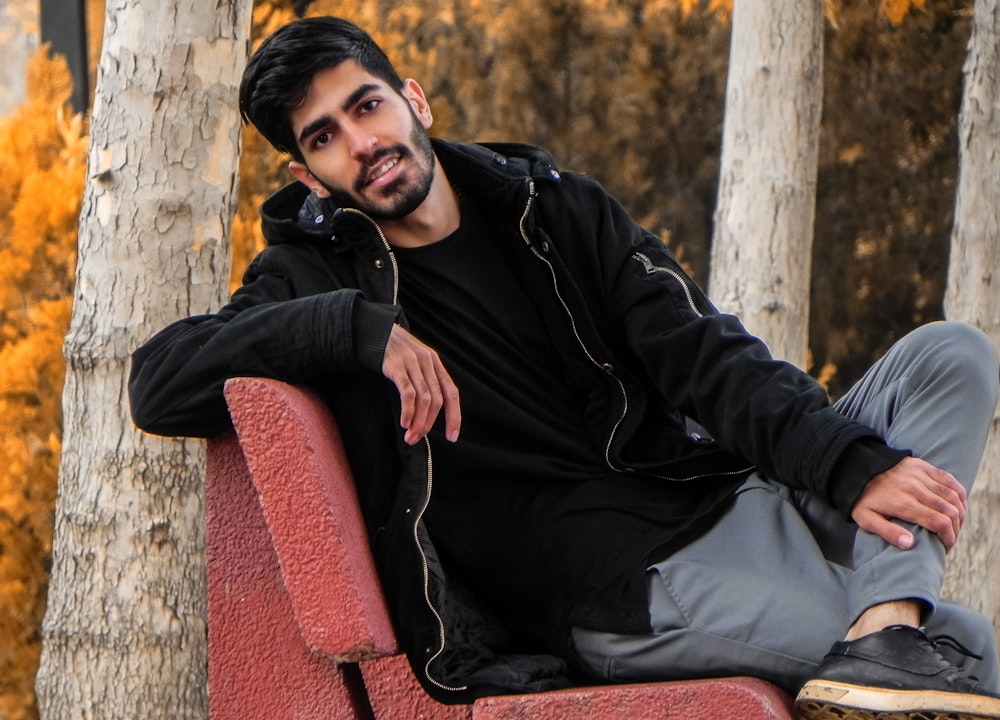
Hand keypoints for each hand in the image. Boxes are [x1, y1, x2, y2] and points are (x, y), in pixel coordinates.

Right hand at [381, 324, 460, 444]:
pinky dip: (408, 410)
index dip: (454, 416)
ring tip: (410, 436)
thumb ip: (425, 381)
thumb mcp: (416, 362)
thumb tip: (428, 414)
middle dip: (428, 423)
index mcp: (435, 363)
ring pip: (424, 399)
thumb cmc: (395, 353)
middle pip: (436, 400)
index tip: (452, 437)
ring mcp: (412, 363)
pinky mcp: (396, 366)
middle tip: (417, 439)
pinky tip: (404, 422)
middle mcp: (427, 362)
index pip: (451, 393)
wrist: (373, 332)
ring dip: (418, 422)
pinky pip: (407, 392)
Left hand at [851, 456, 966, 551]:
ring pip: (953, 496)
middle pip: (949, 511)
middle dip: (956, 529)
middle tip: (950, 538)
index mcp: (903, 503)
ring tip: (956, 526)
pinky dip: (959, 494)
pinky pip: (949, 479)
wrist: (856, 468)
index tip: (946, 548)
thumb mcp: (866, 519)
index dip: (948, 538)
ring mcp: (920, 475)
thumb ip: (887, 532)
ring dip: (960, 513)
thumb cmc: (862, 499)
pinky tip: (959, 506)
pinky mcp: (922, 466)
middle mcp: (914, 488)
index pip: (938, 522)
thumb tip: (910, 544)